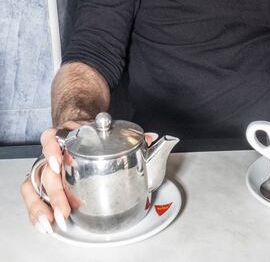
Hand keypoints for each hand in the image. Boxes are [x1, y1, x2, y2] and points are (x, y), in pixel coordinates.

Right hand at [21, 123, 159, 233]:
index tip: (58, 161)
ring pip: (32, 186)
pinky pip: (33, 197)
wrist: (80, 129)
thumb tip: (152, 138)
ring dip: (41, 206)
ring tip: (55, 221)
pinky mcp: (45, 183)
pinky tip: (47, 224)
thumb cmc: (94, 134)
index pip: (51, 138)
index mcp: (66, 135)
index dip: (52, 150)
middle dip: (54, 193)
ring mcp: (46, 168)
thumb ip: (130, 134)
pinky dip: (38, 211)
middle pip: (45, 171)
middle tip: (65, 210)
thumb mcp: (107, 130)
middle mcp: (52, 152)